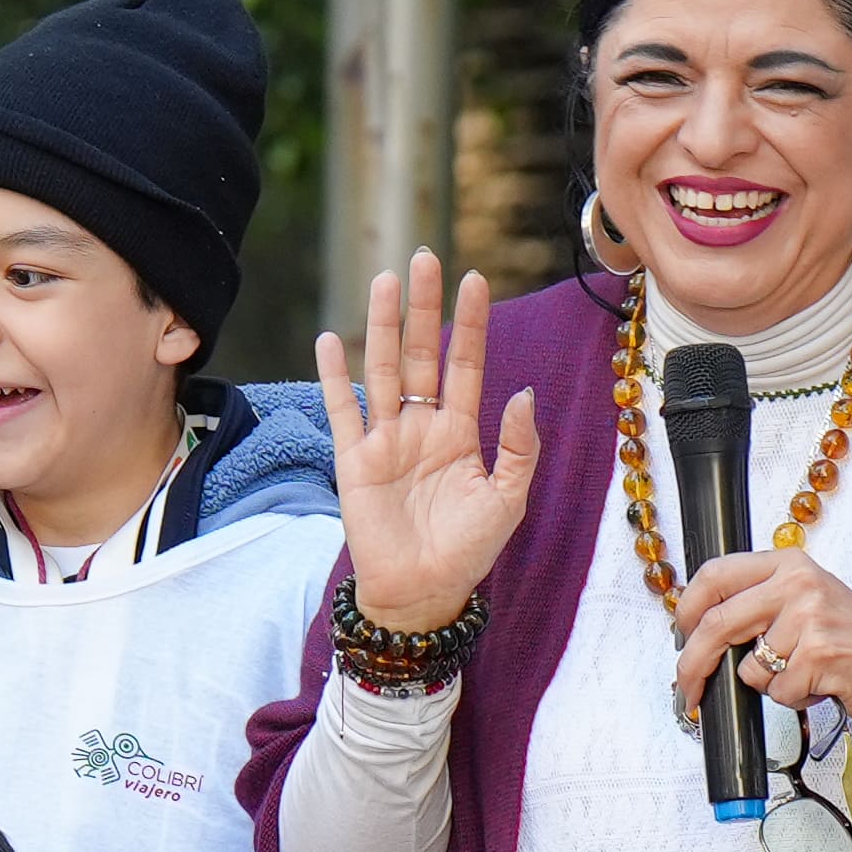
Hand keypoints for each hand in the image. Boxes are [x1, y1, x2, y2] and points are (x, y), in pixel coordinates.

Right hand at [318, 250, 543, 635]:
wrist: (422, 594)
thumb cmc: (469, 550)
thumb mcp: (507, 499)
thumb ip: (517, 447)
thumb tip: (523, 393)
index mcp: (461, 432)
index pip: (465, 364)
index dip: (470, 324)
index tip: (475, 280)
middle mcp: (421, 426)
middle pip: (420, 353)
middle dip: (422, 307)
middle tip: (424, 258)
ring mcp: (385, 439)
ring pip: (382, 370)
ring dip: (382, 326)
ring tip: (384, 280)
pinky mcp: (354, 461)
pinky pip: (342, 410)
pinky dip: (334, 376)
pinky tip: (328, 339)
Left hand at [669, 549, 851, 729]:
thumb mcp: (805, 600)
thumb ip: (759, 602)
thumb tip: (700, 627)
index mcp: (788, 563)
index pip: (715, 574)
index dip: (687, 609)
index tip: (681, 635)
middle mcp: (797, 582)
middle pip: (718, 623)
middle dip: (693, 664)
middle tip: (687, 690)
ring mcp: (809, 616)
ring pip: (749, 667)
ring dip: (769, 684)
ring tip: (804, 672)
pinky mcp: (818, 654)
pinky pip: (777, 690)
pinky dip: (793, 698)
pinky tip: (819, 684)